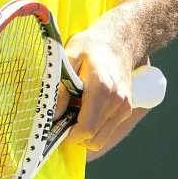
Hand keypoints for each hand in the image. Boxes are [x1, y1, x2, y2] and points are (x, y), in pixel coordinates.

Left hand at [57, 20, 147, 155]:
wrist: (120, 40)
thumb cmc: (91, 46)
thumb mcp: (68, 59)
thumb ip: (59, 88)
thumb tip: (51, 114)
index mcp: (102, 89)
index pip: (86, 128)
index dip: (68, 136)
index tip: (54, 131)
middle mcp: (117, 102)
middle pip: (93, 138)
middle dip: (74, 137)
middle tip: (59, 123)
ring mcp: (124, 107)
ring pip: (101, 138)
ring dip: (84, 135)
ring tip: (71, 116)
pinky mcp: (126, 109)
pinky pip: (107, 132)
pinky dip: (94, 130)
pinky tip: (84, 113)